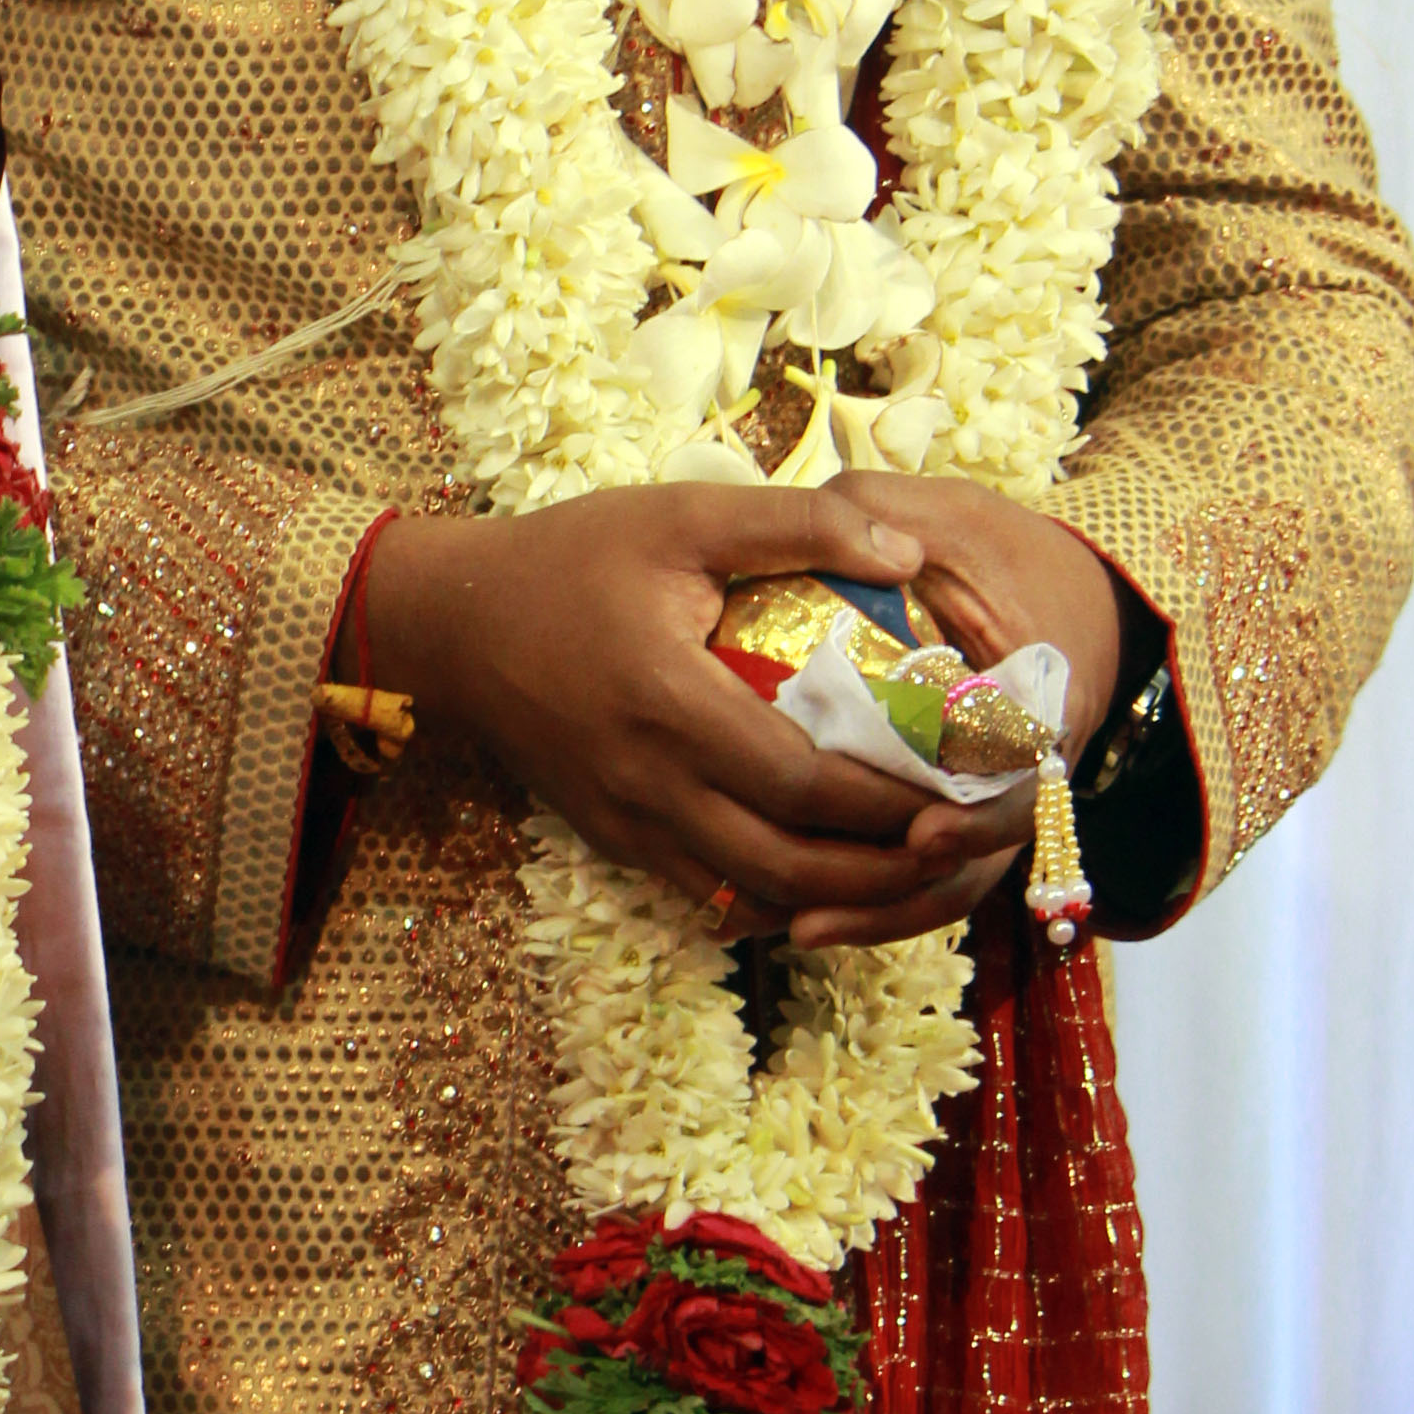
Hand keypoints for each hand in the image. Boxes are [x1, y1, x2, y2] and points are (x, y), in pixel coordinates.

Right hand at [375, 483, 976, 936]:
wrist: (454, 623)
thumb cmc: (570, 559)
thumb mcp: (682, 515)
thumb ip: (798, 525)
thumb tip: (908, 550)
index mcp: (671, 703)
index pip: (806, 782)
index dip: (892, 798)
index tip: (959, 785)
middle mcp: (649, 784)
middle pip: (792, 864)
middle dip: (886, 867)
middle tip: (954, 839)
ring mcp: (628, 823)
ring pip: (754, 897)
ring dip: (839, 896)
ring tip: (907, 866)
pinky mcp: (614, 841)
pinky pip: (710, 894)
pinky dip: (778, 898)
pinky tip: (827, 875)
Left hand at [777, 475, 1131, 954]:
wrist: (1067, 589)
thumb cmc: (1004, 550)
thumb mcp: (953, 516)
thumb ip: (883, 512)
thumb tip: (832, 527)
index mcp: (1043, 701)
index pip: (1023, 777)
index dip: (980, 814)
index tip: (924, 831)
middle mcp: (1027, 770)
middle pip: (978, 857)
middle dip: (903, 894)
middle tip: (819, 914)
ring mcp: (993, 800)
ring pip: (947, 882)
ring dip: (878, 914)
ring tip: (796, 930)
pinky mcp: (958, 812)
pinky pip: (922, 875)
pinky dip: (872, 901)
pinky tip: (796, 916)